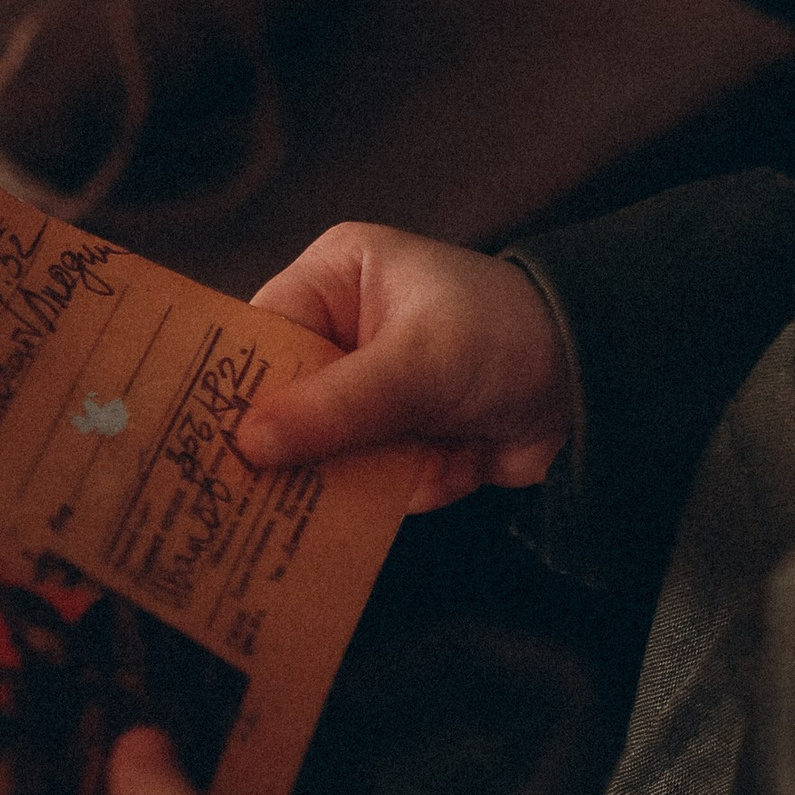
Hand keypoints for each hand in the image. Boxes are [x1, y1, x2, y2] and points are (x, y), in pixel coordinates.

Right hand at [241, 225, 575, 511]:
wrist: (601, 384)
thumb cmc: (506, 336)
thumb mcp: (417, 364)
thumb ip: (334, 407)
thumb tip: (249, 444)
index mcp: (336, 280)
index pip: (258, 335)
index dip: (229, 389)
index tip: (194, 441)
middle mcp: (343, 333)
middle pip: (280, 402)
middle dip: (279, 449)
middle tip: (228, 500)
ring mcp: (370, 393)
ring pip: (319, 451)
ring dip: (336, 480)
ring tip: (303, 513)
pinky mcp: (400, 440)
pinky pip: (364, 480)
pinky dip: (384, 495)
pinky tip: (395, 498)